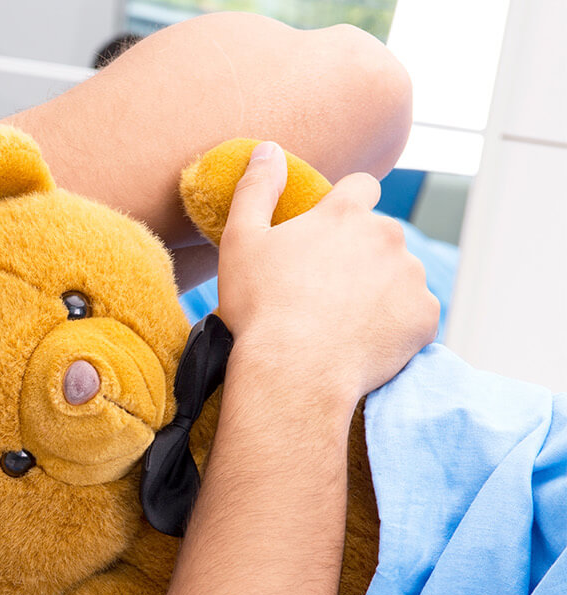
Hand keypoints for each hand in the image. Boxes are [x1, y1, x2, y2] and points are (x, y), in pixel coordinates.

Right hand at [215, 141, 437, 399]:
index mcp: (345, 214)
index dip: (346, 206)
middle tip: (324, 289)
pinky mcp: (426, 315)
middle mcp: (387, 236)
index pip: (361, 187)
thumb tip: (269, 149)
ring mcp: (412, 276)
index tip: (328, 232)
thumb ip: (257, 188)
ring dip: (379, 288)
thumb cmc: (260, 307)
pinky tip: (363, 339)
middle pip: (380, 235)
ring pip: (399, 274)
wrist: (295, 372)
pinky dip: (395, 323)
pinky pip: (414, 312)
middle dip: (360, 254)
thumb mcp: (240, 241)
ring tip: (342, 319)